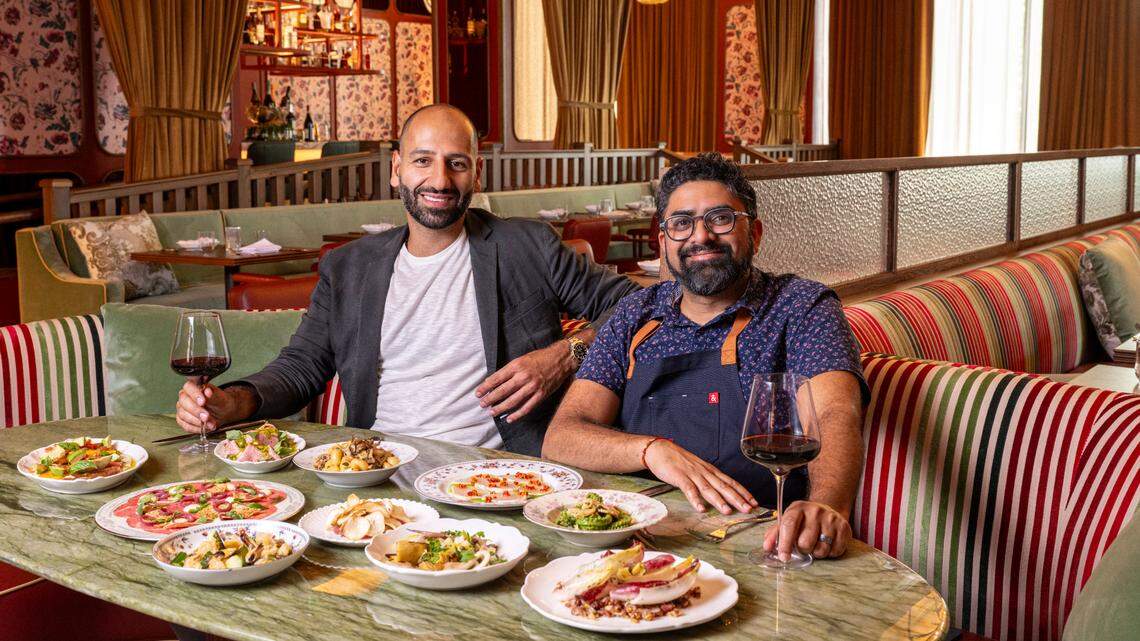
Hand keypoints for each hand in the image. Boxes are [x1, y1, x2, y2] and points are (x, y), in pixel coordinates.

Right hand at [175, 380, 248, 434]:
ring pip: (183, 415)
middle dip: (196, 411)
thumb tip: (207, 391)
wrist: (223, 412)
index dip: (195, 394)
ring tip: (210, 423)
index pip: (189, 387)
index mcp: (194, 387)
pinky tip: (205, 428)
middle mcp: (185, 397)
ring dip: (197, 421)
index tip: (203, 402)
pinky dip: (196, 428)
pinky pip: (186, 425)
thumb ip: (214, 395)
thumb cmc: (221, 402)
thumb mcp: (221, 398)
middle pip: (184, 402)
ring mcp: (182, 409)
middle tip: (206, 416)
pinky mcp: (183, 420)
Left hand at [475, 342, 572, 421]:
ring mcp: (533, 386)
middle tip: (482, 404)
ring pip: (512, 401)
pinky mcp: (541, 394)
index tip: (478, 393)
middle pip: (502, 391)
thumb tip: (493, 380)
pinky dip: (517, 414)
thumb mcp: (521, 359)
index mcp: (517, 366)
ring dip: (500, 408)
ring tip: (492, 412)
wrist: (561, 359)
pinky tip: (509, 418)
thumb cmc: (539, 358)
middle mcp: (524, 376)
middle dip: (490, 399)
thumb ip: (509, 370)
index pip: (496, 378)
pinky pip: (527, 407)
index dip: (485, 387)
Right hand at [643, 439, 757, 514]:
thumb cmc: (679, 461)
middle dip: (737, 499)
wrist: (660, 449)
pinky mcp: (679, 477)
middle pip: (723, 486)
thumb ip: (708, 480)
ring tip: (728, 511)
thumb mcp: (698, 469)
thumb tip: (720, 492)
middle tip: (748, 509)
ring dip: (719, 501)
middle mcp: (705, 472)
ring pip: (708, 489)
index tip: (754, 502)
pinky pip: (688, 489)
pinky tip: (700, 508)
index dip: (743, 492)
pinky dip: (695, 499)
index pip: (731, 482)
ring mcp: (692, 474)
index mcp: (710, 471)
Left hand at [763, 500, 851, 560]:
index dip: (785, 544)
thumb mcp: (787, 520)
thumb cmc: (803, 519)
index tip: (784, 558)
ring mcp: (831, 519)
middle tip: (803, 546)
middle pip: (805, 542)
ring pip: (821, 549)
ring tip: (816, 544)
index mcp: (797, 508)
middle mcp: (815, 511)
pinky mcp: (844, 528)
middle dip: (802, 550)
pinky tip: (827, 544)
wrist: (827, 508)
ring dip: (816, 552)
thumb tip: (767, 548)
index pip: (789, 526)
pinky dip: (830, 553)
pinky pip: (835, 551)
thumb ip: (775, 534)